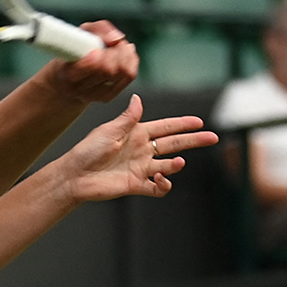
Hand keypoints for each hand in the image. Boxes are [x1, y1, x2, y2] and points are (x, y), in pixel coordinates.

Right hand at [43, 20, 138, 102]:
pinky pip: (130, 75)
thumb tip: (116, 39)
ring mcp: (95, 95)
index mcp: (69, 73)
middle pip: (109, 69)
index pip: (90, 68)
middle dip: (114, 50)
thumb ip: (99, 29)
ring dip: (124, 53)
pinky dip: (130, 60)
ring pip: (123, 72)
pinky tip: (123, 53)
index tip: (97, 49)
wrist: (67, 76)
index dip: (98, 57)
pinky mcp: (108, 96)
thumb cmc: (74, 50)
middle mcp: (81, 89)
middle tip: (109, 42)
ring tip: (116, 46)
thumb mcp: (81, 32)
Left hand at [61, 94, 218, 202]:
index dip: (182, 124)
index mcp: (136, 133)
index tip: (199, 121)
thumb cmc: (88, 150)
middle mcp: (142, 149)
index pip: (165, 126)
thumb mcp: (109, 130)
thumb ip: (128, 118)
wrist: (75, 176)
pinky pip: (157, 187)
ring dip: (176, 165)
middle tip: (212, 138)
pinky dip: (164, 185)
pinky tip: (161, 180)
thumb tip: (138, 98)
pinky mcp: (136, 184)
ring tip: (178, 163)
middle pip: (174, 144)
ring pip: (168, 165)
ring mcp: (141, 167)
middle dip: (193, 141)